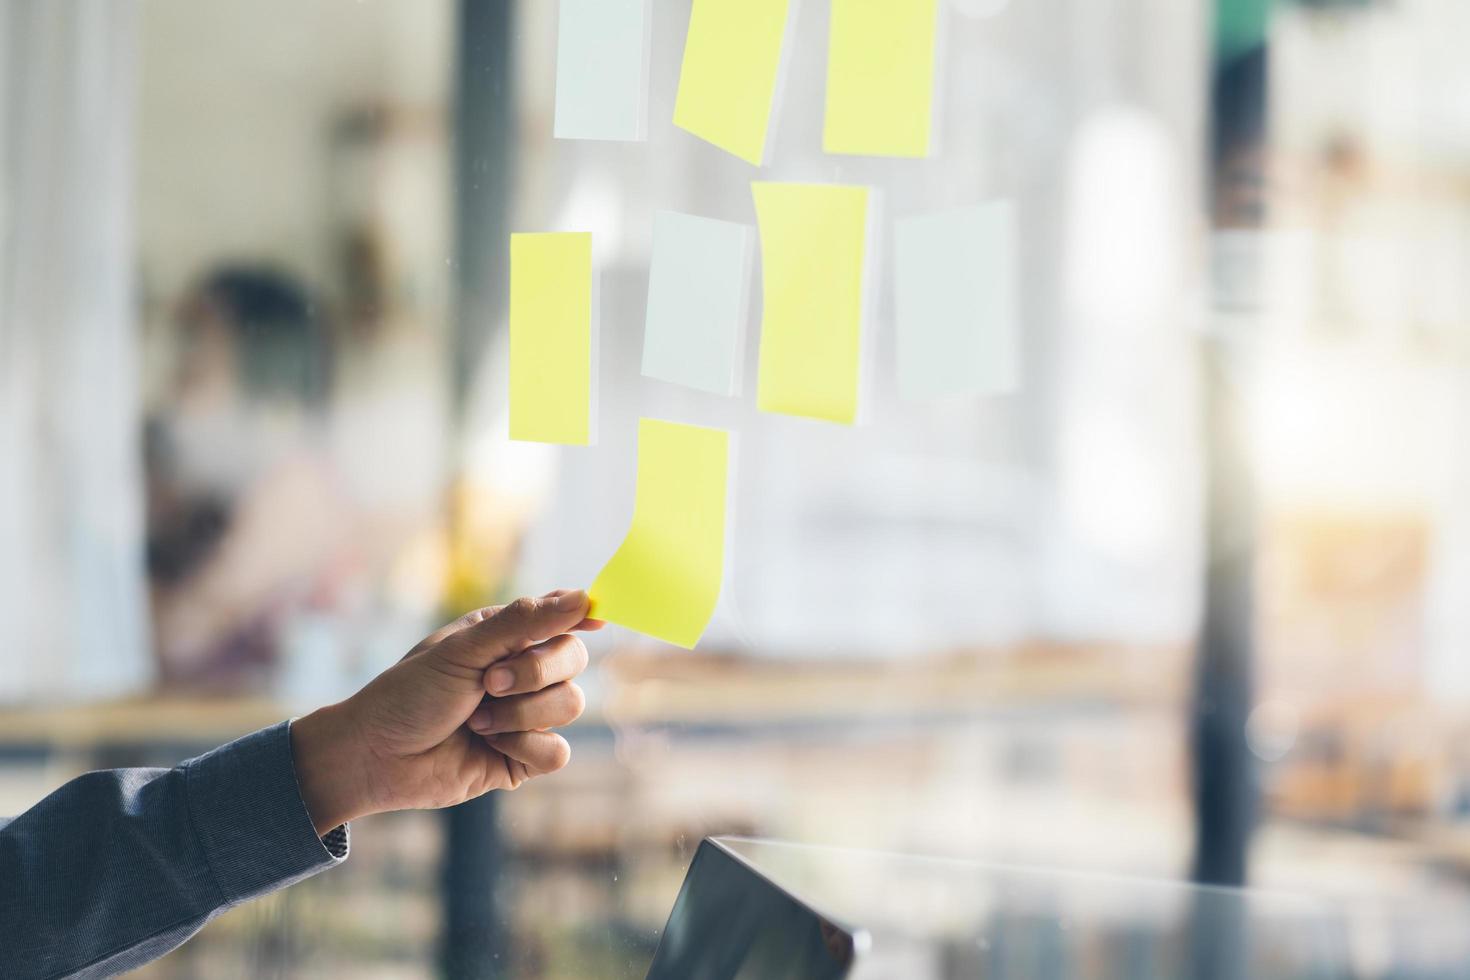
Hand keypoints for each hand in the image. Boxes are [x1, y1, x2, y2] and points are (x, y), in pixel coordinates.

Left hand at [290, 590, 601, 834]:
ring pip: (571, 705)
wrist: (376, 757)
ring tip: (477, 721)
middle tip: (490, 683)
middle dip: (536, 672)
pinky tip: (489, 747)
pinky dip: (524, 747)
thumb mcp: (463, 650)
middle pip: (575, 660)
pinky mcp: (525, 758)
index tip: (595, 618)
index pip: (562, 617)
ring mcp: (527, 715)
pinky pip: (558, 752)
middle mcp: (523, 672)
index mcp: (506, 636)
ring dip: (521, 714)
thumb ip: (525, 622)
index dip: (582, 615)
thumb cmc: (409, 695)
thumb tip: (584, 596)